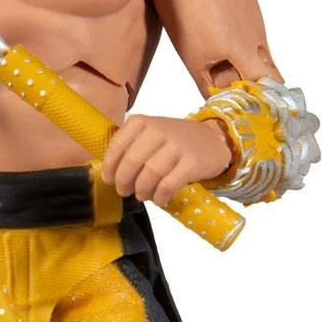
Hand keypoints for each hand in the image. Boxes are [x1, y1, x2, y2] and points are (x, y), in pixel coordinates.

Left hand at [102, 115, 232, 205]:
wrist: (212, 139)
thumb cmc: (173, 141)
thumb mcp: (149, 134)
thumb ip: (129, 147)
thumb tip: (109, 174)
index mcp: (142, 122)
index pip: (117, 145)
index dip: (110, 166)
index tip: (109, 180)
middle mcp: (158, 130)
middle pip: (132, 161)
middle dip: (124, 182)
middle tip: (124, 191)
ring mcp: (176, 145)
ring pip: (149, 174)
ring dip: (142, 190)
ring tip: (143, 195)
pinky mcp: (192, 162)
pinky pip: (168, 185)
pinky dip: (159, 196)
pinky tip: (159, 199)